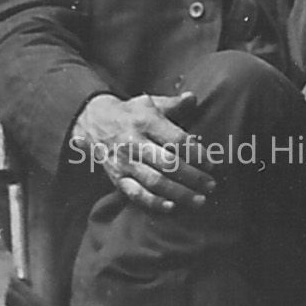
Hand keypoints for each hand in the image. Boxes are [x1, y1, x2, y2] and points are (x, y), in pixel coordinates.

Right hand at [67, 91, 213, 210]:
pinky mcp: (117, 178)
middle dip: (193, 177)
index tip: (212, 163)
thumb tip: (192, 98)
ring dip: (179, 193)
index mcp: (146, 121)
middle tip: (211, 185)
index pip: (176, 140)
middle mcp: (134, 143)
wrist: (93, 123)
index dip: (196, 153)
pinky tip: (171, 207)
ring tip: (200, 201)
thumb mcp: (149, 103)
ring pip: (155, 181)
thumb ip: (173, 104)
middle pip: (168, 163)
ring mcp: (125, 162)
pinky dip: (153, 202)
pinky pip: (136, 194)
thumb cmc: (131, 113)